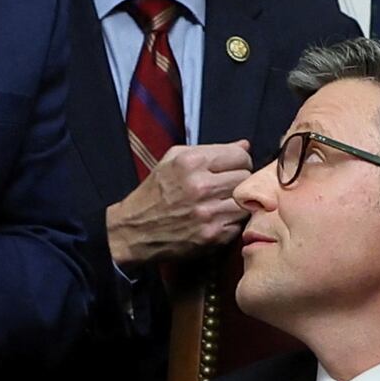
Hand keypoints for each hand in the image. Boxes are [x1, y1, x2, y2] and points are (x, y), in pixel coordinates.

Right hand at [106, 140, 254, 268]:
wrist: (133, 230)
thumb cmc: (154, 193)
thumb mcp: (173, 160)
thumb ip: (210, 150)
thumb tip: (245, 145)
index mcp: (191, 162)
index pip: (240, 155)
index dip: (239, 161)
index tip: (232, 168)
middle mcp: (200, 186)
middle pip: (246, 178)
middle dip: (238, 181)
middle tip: (225, 188)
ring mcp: (208, 212)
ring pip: (245, 202)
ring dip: (237, 203)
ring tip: (221, 204)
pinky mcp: (212, 235)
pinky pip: (239, 224)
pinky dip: (231, 223)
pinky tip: (215, 219)